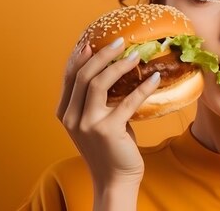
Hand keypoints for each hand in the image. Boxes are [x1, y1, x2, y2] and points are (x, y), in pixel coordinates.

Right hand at [56, 37, 160, 205]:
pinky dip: (142, 87)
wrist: (115, 180)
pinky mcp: (107, 131)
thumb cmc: (109, 148)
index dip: (79, 56)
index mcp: (65, 112)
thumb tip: (111, 70)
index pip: (69, 77)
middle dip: (100, 55)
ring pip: (99, 83)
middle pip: (83, 75)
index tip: (91, 40)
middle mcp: (72, 117)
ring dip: (118, 65)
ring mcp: (88, 124)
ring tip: (135, 54)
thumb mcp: (95, 121)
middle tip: (119, 42)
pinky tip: (154, 78)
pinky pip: (127, 101)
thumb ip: (95, 101)